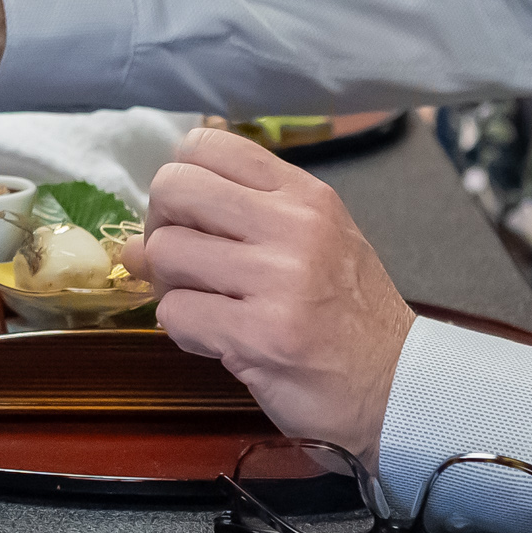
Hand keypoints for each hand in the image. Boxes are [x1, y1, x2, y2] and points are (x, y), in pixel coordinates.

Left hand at [133, 127, 415, 467]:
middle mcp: (293, 225)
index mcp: (304, 195)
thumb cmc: (350, 315)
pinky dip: (184, 331)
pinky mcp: (260, 335)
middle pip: (173, 188)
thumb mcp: (311, 243)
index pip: (206, 145)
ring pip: (165, 252)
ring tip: (207, 306)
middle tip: (183, 265)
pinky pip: (175, 314)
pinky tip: (218, 339)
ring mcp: (278, 279)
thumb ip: (232, 225)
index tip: (190, 219)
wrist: (400, 386)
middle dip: (159, 229)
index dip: (180, 183)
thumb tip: (131, 242)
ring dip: (170, 287)